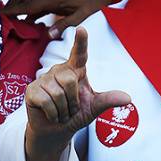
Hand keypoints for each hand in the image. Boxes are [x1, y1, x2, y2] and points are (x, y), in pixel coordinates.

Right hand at [2, 0, 111, 38]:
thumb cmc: (91, 4)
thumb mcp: (80, 16)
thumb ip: (64, 24)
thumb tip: (48, 35)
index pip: (29, 4)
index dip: (14, 9)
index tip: (1, 14)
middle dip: (12, 3)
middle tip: (2, 17)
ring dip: (18, 5)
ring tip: (10, 19)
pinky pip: (36, 2)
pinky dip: (28, 10)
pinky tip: (26, 22)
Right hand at [25, 28, 129, 151]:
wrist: (56, 132)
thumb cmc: (75, 115)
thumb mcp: (94, 107)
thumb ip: (108, 100)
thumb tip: (128, 98)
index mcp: (76, 70)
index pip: (80, 53)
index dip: (81, 41)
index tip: (81, 29)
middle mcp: (59, 70)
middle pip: (69, 80)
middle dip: (73, 101)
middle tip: (71, 110)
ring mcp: (44, 79)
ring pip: (58, 93)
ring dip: (63, 110)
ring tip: (61, 113)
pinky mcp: (32, 90)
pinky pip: (46, 101)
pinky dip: (53, 114)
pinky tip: (51, 115)